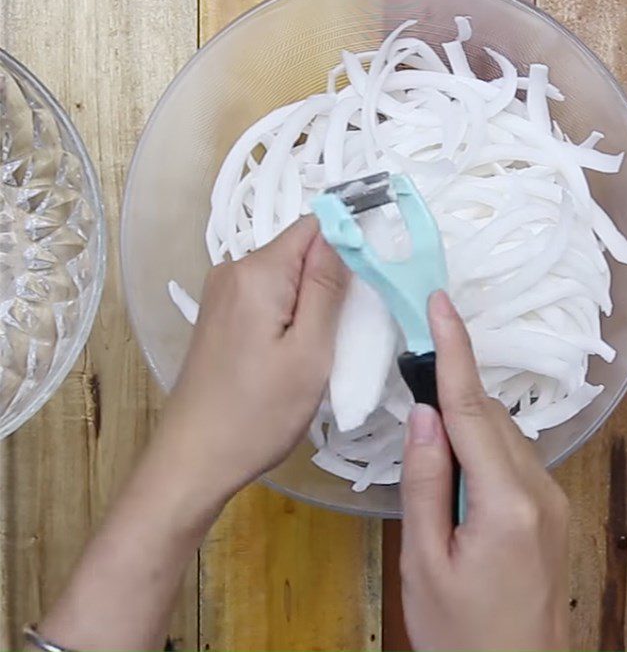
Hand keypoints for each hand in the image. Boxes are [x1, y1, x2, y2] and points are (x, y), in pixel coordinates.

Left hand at [155, 215, 348, 508]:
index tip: (372, 278)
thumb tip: (341, 231)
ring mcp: (222, 294)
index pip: (314, 226)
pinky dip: (290, 313)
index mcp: (257, 271)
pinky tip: (296, 349)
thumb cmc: (259, 411)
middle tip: (351, 323)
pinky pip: (267, 297)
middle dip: (331, 276)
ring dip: (311, 299)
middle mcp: (233, 271)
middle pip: (299, 250)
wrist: (194, 460)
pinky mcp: (221, 317)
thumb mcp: (309, 351)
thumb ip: (326, 286)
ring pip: (285, 276)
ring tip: (326, 343)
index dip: (348, 240)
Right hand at [400, 291, 569, 651]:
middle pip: (487, 416)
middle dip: (450, 398)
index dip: (454, 348)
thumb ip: (424, 482)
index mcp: (506, 501)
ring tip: (433, 468)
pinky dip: (481, 449)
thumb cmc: (460, 633)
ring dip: (464, 427)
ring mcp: (553, 498)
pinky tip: (459, 482)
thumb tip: (423, 413)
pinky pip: (512, 457)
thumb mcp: (424, 561)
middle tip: (412, 400)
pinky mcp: (552, 509)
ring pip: (501, 434)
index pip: (470, 407)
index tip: (441, 303)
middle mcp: (540, 489)